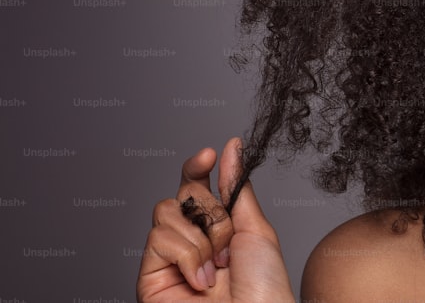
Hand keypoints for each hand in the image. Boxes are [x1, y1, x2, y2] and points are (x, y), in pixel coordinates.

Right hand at [137, 137, 294, 301]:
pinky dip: (186, 256)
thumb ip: (236, 187)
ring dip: (201, 238)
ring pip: (166, 212)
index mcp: (216, 227)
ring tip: (217, 267)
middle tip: (228, 241)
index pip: (196, 185)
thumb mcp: (255, 229)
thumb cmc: (263, 287)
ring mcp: (168, 259)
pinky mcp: (149, 278)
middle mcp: (190, 240)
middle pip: (181, 193)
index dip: (197, 166)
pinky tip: (200, 281)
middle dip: (211, 211)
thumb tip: (232, 147)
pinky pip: (158, 239)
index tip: (209, 155)